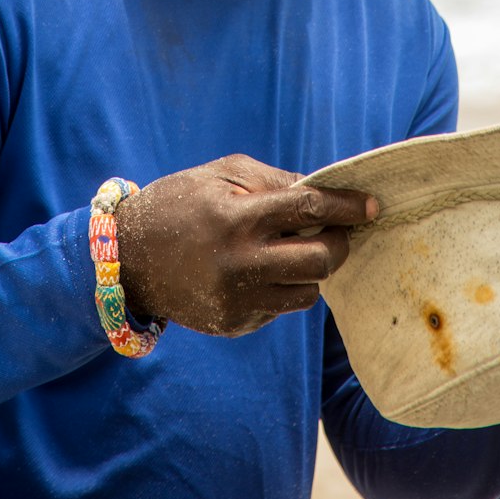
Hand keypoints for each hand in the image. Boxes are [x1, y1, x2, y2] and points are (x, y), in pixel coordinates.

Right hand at [114, 154, 376, 336]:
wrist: (127, 257)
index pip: (308, 209)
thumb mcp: (222, 175)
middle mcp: (240, 263)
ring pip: (307, 291)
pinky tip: (264, 269)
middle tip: (340, 231)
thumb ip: (274, 181)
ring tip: (297, 248)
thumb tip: (324, 191)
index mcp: (236, 218)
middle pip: (320, 260)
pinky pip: (281, 307)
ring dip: (313, 268)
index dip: (346, 206)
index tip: (372, 205)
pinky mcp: (234, 323)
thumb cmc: (182, 202)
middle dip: (340, 243)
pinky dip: (284, 286)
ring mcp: (237, 299)